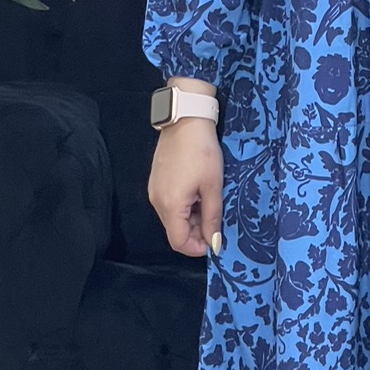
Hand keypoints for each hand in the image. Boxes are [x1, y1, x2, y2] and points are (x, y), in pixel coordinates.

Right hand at [148, 116, 222, 256]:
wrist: (185, 121)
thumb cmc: (202, 152)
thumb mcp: (213, 187)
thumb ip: (212, 218)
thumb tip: (214, 243)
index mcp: (170, 206)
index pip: (179, 242)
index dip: (197, 248)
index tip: (214, 241)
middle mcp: (157, 202)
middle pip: (174, 231)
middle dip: (196, 233)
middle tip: (215, 220)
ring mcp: (154, 191)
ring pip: (172, 219)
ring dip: (191, 219)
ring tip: (209, 203)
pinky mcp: (156, 182)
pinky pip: (169, 205)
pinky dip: (184, 207)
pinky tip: (198, 194)